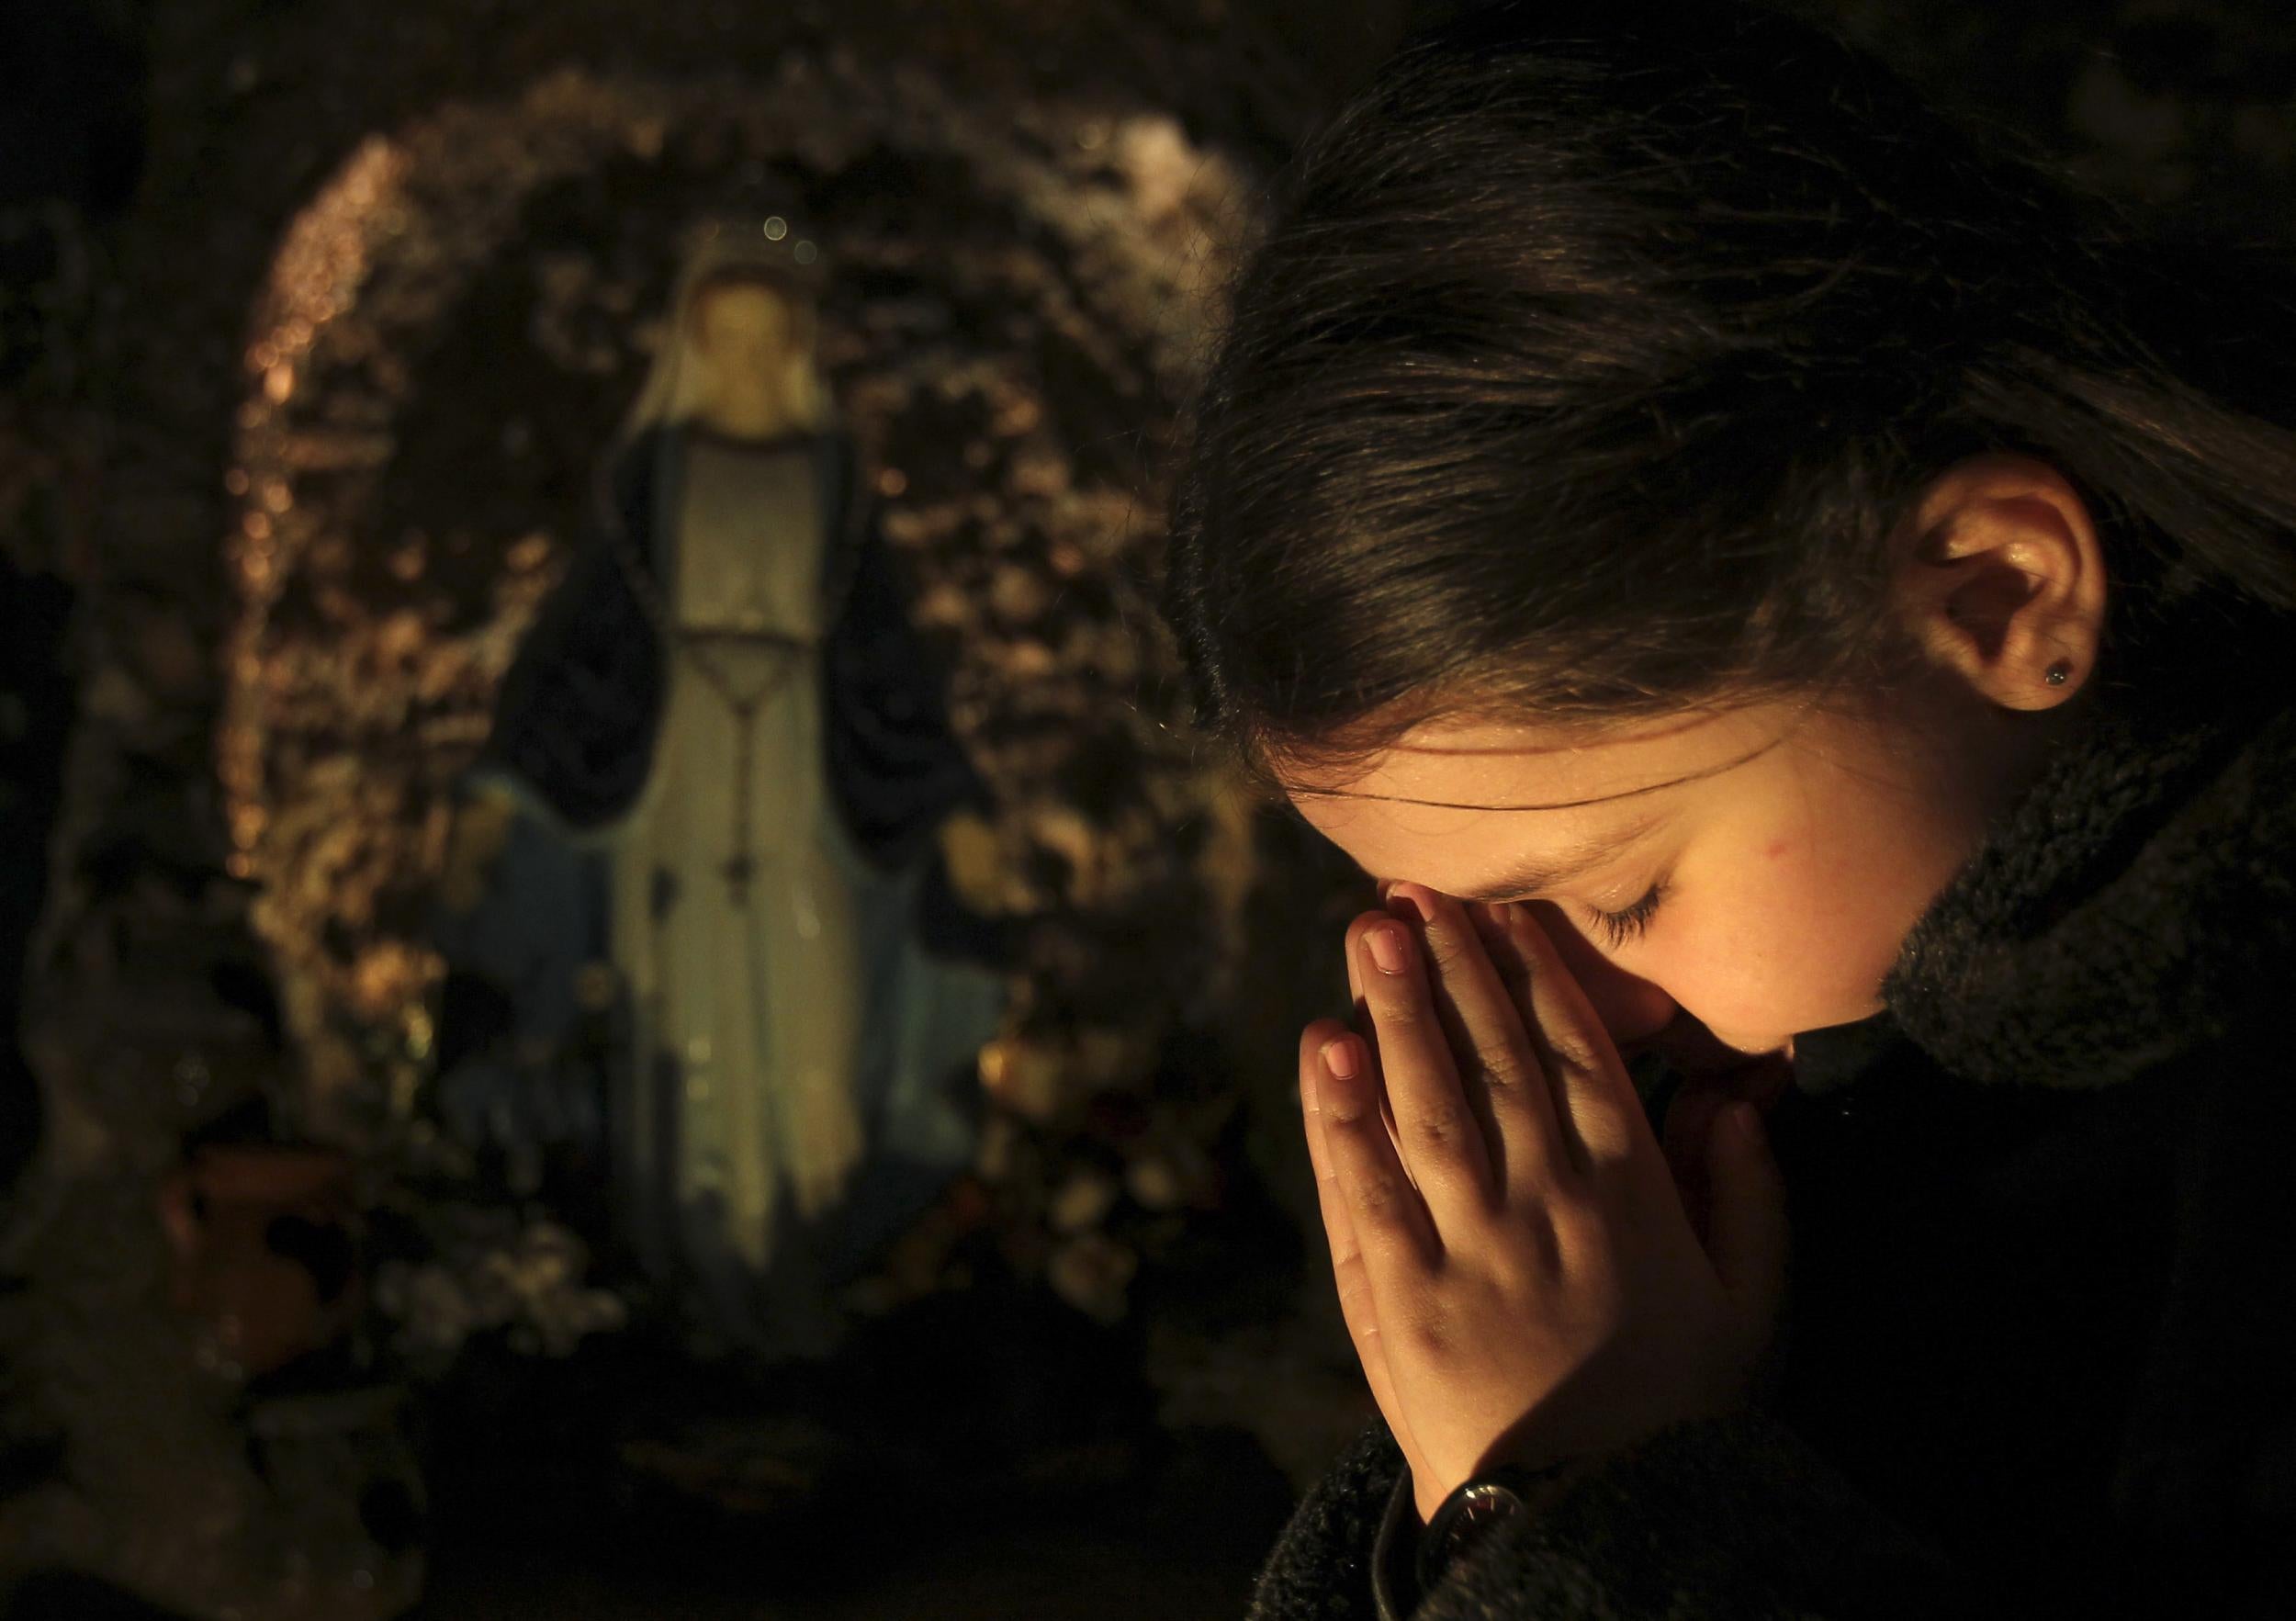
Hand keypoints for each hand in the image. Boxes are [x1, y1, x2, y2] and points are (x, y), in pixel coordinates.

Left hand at [1299, 885, 1787, 1521]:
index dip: (1535, 975)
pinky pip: (1363, 1187)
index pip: (1577, 1056)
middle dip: (1449, 966)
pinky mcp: (1399, 1296)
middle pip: (1491, 1056)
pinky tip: (1324, 1048)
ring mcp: (1466, 1245)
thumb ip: (1753, 1195)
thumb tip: (1740, 1094)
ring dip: (1391, 1009)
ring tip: (1365, 932)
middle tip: (1413, 890)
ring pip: (1425, 1101)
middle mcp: (1545, 1200)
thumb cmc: (1677, 1412)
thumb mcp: (1754, 1308)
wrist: (1594, 1522)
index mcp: (1632, 1193)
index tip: (1501, 911)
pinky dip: (1340, 1114)